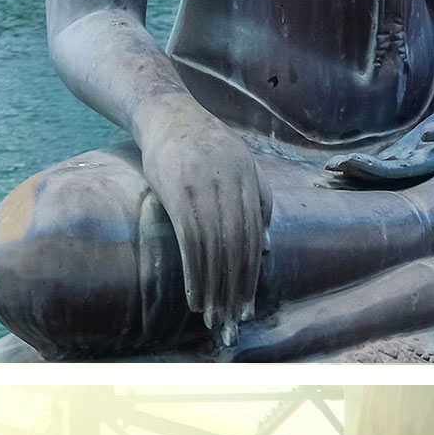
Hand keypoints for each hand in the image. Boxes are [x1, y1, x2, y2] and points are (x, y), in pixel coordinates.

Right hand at [138, 98, 270, 344]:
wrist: (168, 114)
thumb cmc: (206, 145)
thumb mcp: (242, 167)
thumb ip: (258, 202)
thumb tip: (265, 247)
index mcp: (249, 184)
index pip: (252, 240)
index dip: (251, 275)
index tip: (248, 304)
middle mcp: (230, 189)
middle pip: (237, 249)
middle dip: (236, 288)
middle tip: (233, 319)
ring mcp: (204, 191)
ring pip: (215, 250)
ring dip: (214, 287)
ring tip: (213, 315)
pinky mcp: (178, 194)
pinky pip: (191, 242)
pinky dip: (194, 272)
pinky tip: (194, 295)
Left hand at [327, 85, 433, 186]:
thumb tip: (429, 135)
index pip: (398, 171)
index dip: (374, 170)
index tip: (350, 163)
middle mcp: (423, 164)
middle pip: (386, 174)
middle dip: (360, 171)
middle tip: (332, 168)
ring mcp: (417, 157)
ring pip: (384, 170)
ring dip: (360, 170)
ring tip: (334, 168)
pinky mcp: (414, 148)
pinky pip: (387, 161)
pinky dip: (368, 162)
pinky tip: (350, 162)